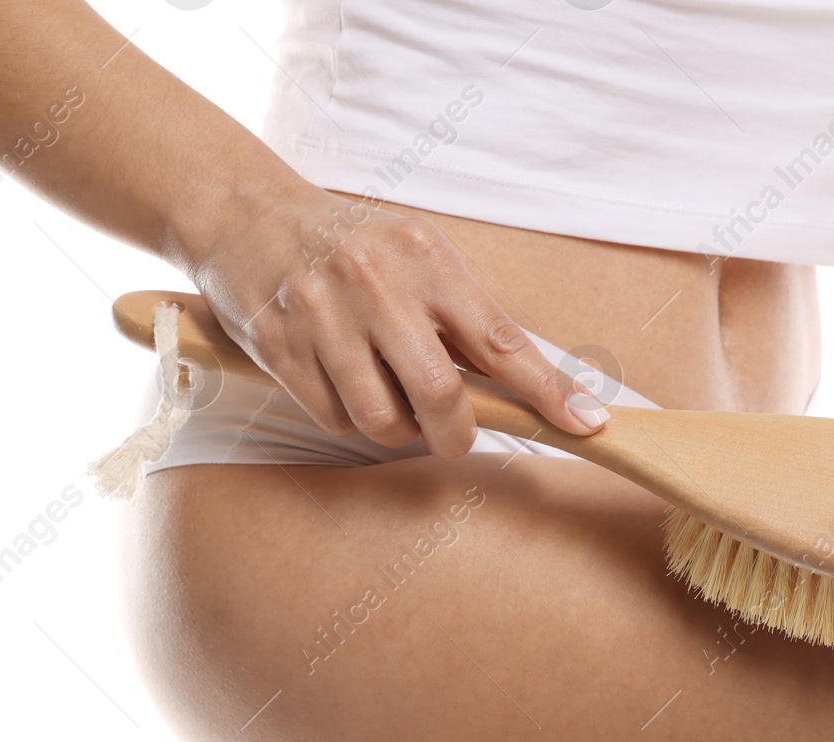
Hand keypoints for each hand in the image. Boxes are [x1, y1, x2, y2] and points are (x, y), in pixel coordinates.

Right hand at [186, 187, 608, 457]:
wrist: (247, 213)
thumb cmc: (356, 245)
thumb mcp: (419, 256)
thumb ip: (468, 317)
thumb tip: (534, 387)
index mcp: (427, 260)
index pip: (502, 340)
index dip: (549, 391)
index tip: (587, 425)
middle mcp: (376, 285)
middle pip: (442, 396)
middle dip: (458, 435)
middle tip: (457, 436)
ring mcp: (323, 317)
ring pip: (383, 421)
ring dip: (399, 431)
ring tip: (392, 402)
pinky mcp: (280, 347)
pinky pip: (334, 420)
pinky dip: (351, 422)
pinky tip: (346, 388)